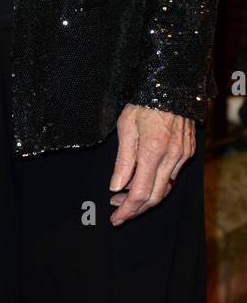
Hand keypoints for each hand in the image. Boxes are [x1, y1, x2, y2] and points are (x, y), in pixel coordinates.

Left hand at [108, 104, 195, 224]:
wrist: (171, 85)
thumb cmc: (143, 103)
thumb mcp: (125, 127)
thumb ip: (123, 160)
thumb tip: (116, 187)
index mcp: (152, 152)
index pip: (140, 193)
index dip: (127, 209)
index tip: (115, 218)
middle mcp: (171, 158)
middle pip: (155, 197)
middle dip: (135, 209)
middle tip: (117, 212)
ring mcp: (182, 156)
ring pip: (165, 189)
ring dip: (146, 197)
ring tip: (124, 196)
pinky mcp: (188, 152)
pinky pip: (173, 177)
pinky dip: (157, 184)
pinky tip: (142, 180)